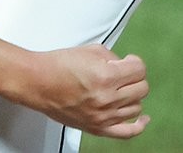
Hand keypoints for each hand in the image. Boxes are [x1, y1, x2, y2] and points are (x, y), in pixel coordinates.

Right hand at [24, 44, 150, 138]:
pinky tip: (143, 119)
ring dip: (132, 95)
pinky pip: (127, 132)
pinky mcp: (96, 127)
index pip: (139, 70)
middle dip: (135, 78)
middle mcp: (107, 99)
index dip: (135, 62)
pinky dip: (138, 126)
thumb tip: (125, 66)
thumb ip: (114, 58)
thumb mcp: (92, 50)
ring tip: (122, 89)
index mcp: (106, 76)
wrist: (38, 82)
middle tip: (124, 74)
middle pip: (141, 88)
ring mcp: (102, 116)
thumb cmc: (59, 65)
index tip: (129, 61)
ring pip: (136, 107)